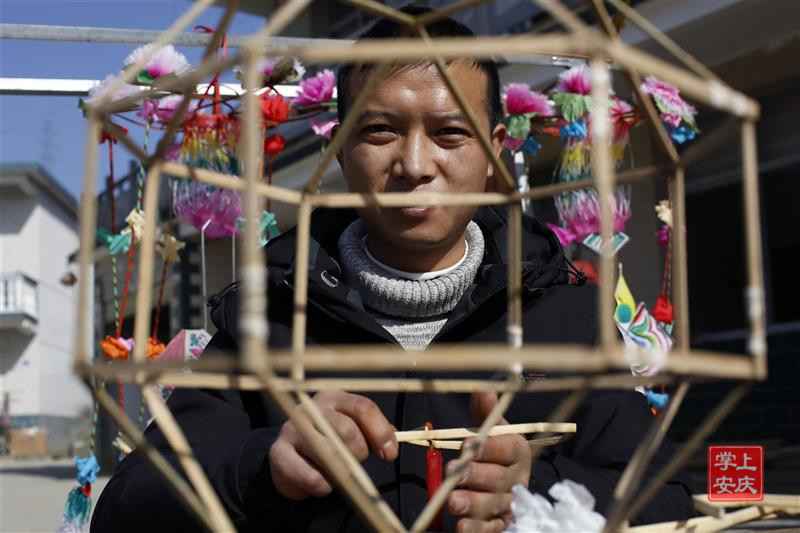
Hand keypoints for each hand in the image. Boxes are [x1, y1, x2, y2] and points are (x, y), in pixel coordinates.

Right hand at [269, 391, 397, 499]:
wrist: (288, 459)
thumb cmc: (328, 442)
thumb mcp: (352, 429)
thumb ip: (373, 431)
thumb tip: (394, 441)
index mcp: (334, 398)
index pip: (363, 407)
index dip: (380, 432)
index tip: (390, 455)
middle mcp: (312, 408)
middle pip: (347, 430)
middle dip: (359, 452)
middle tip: (356, 463)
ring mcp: (292, 428)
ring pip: (329, 452)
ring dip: (341, 469)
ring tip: (339, 473)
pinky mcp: (279, 453)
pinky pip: (310, 476)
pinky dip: (323, 485)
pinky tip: (323, 484)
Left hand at [447, 392, 531, 531]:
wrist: (503, 481)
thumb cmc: (493, 449)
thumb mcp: (491, 428)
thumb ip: (485, 411)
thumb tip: (482, 388)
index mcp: (518, 451)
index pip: (507, 448)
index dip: (489, 446)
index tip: (469, 443)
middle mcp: (518, 479)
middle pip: (498, 479)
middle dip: (474, 475)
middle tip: (454, 472)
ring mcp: (510, 504)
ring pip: (493, 505)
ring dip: (472, 503)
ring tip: (452, 501)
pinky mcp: (501, 524)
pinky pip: (491, 528)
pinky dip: (477, 529)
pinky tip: (461, 527)